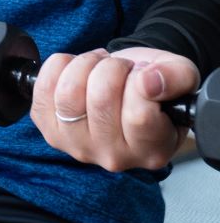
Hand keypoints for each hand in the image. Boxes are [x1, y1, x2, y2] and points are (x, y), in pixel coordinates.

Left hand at [30, 46, 196, 171]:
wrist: (125, 85)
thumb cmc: (153, 83)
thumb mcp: (180, 75)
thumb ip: (177, 78)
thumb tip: (150, 82)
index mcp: (152, 150)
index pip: (139, 116)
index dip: (139, 81)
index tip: (143, 75)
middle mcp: (114, 156)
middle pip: (100, 100)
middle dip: (111, 68)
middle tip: (120, 67)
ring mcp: (78, 146)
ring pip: (68, 94)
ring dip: (84, 65)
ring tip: (98, 67)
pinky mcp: (49, 130)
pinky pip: (42, 90)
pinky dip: (58, 67)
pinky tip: (75, 69)